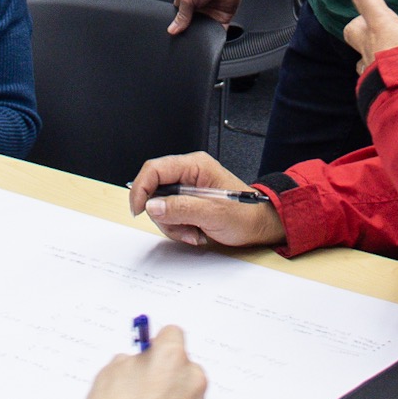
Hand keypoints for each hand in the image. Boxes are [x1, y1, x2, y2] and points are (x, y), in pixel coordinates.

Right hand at [84, 325, 209, 398]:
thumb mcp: (108, 375)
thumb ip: (129, 363)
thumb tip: (138, 364)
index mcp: (171, 358)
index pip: (173, 336)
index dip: (159, 346)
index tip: (152, 356)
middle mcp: (193, 382)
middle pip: (186, 371)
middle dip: (170, 380)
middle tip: (148, 398)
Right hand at [129, 151, 285, 249]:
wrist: (259, 226)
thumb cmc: (245, 215)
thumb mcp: (212, 213)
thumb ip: (181, 208)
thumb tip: (152, 206)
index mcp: (195, 165)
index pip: (155, 169)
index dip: (141, 188)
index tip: (139, 209)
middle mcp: (189, 173)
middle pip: (154, 189)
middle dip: (162, 214)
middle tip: (179, 228)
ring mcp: (187, 188)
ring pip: (159, 205)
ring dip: (172, 225)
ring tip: (194, 233)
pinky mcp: (187, 201)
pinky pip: (169, 214)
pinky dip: (177, 227)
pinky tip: (195, 232)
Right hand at [168, 0, 245, 34]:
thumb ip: (181, 15)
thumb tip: (172, 29)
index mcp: (185, 0)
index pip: (179, 18)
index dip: (177, 26)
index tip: (176, 35)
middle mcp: (198, 7)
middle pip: (192, 26)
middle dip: (191, 32)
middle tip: (189, 39)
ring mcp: (210, 12)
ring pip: (205, 30)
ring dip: (204, 35)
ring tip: (201, 40)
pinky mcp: (223, 16)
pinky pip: (219, 30)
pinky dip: (217, 35)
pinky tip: (213, 38)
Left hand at [342, 0, 397, 76]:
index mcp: (380, 28)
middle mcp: (369, 47)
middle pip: (353, 27)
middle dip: (365, 19)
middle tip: (387, 19)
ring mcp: (369, 70)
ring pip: (362, 52)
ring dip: (374, 46)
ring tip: (396, 47)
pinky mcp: (374, 89)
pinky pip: (372, 74)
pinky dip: (382, 68)